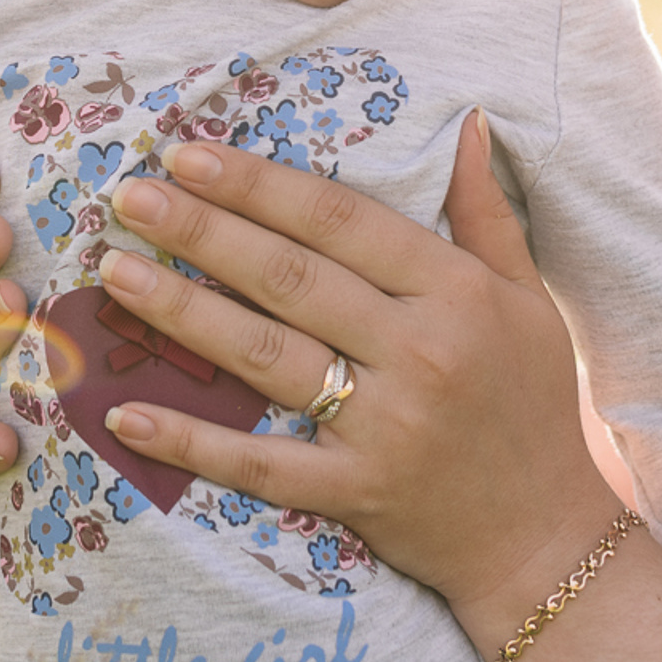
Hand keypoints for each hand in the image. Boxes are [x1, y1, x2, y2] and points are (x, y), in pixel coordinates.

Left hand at [94, 110, 616, 625]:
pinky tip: (126, 412)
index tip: (190, 153)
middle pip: (289, 277)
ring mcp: (384, 428)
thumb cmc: (532, 401)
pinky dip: (192, 440)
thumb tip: (464, 122)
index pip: (339, 221)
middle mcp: (418, 351)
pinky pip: (261, 464)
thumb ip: (485, 210)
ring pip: (265, 356)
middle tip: (131, 195)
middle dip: (201, 229)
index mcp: (455, 292)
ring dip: (181, 311)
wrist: (546, 538)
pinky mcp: (356, 494)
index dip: (260, 184)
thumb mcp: (524, 296)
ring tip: (115, 272)